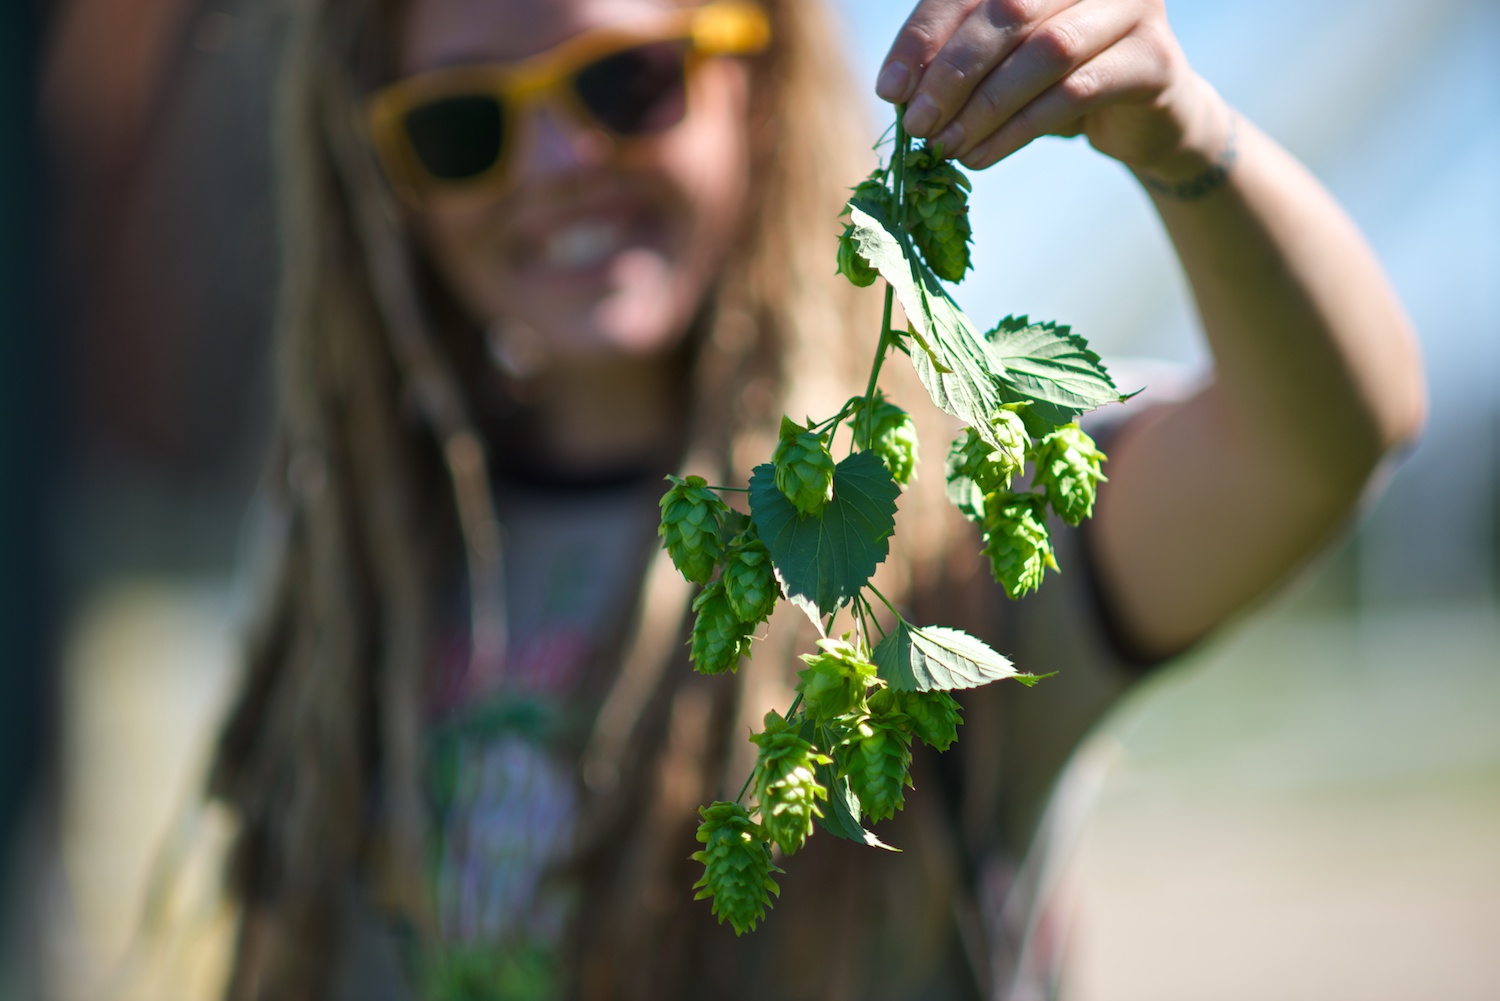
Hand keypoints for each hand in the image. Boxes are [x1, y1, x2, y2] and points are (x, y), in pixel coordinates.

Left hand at [876, 0, 1223, 179]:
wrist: (1143, 119)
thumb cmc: (1059, 82)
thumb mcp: (1001, 64)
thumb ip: (957, 62)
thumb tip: (899, 91)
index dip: (924, 36)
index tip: (891, 89)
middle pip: (1007, 10)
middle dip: (952, 73)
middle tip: (918, 124)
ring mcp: (1132, 7)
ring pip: (1043, 53)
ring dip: (983, 107)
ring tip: (945, 147)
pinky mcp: (1153, 59)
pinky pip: (1074, 93)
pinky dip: (1017, 129)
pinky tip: (981, 156)